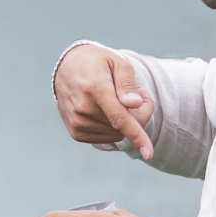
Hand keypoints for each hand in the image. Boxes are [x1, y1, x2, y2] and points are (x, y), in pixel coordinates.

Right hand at [54, 44, 154, 159]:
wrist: (66, 69)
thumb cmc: (97, 64)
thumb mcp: (117, 63)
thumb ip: (127, 83)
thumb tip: (134, 105)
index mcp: (95, 88)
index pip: (119, 117)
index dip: (137, 135)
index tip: (148, 154)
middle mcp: (83, 108)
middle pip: (124, 126)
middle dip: (139, 114)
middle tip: (140, 95)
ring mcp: (77, 122)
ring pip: (117, 134)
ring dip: (126, 122)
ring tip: (120, 100)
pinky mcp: (76, 132)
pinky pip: (107, 138)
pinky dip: (113, 128)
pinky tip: (108, 111)